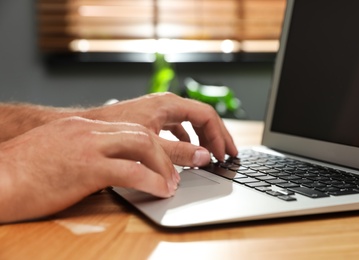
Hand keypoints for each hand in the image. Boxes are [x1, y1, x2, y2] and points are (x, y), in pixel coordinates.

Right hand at [0, 117, 178, 222]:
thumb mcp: (54, 152)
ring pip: (142, 145)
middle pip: (141, 133)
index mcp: (81, 127)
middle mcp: (88, 131)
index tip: (160, 158)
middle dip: (164, 153)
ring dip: (163, 166)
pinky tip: (160, 191)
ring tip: (171, 184)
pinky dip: (152, 181)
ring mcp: (88, 146)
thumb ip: (80, 151)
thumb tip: (102, 164)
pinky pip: (131, 171)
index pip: (128, 128)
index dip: (150, 144)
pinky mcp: (87, 167)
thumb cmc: (20, 172)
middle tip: (174, 173)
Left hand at [80, 92, 237, 161]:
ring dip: (203, 139)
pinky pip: (179, 128)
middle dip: (216, 136)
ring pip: (191, 123)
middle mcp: (166, 104)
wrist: (87, 129)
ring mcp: (159, 111)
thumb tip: (205, 157)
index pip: (206, 116)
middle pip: (202, 117)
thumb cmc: (113, 132)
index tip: (225, 154)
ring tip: (211, 154)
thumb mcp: (149, 144)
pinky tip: (187, 151)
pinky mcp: (152, 120)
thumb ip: (178, 152)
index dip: (219, 136)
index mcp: (169, 104)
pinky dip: (188, 140)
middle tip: (228, 154)